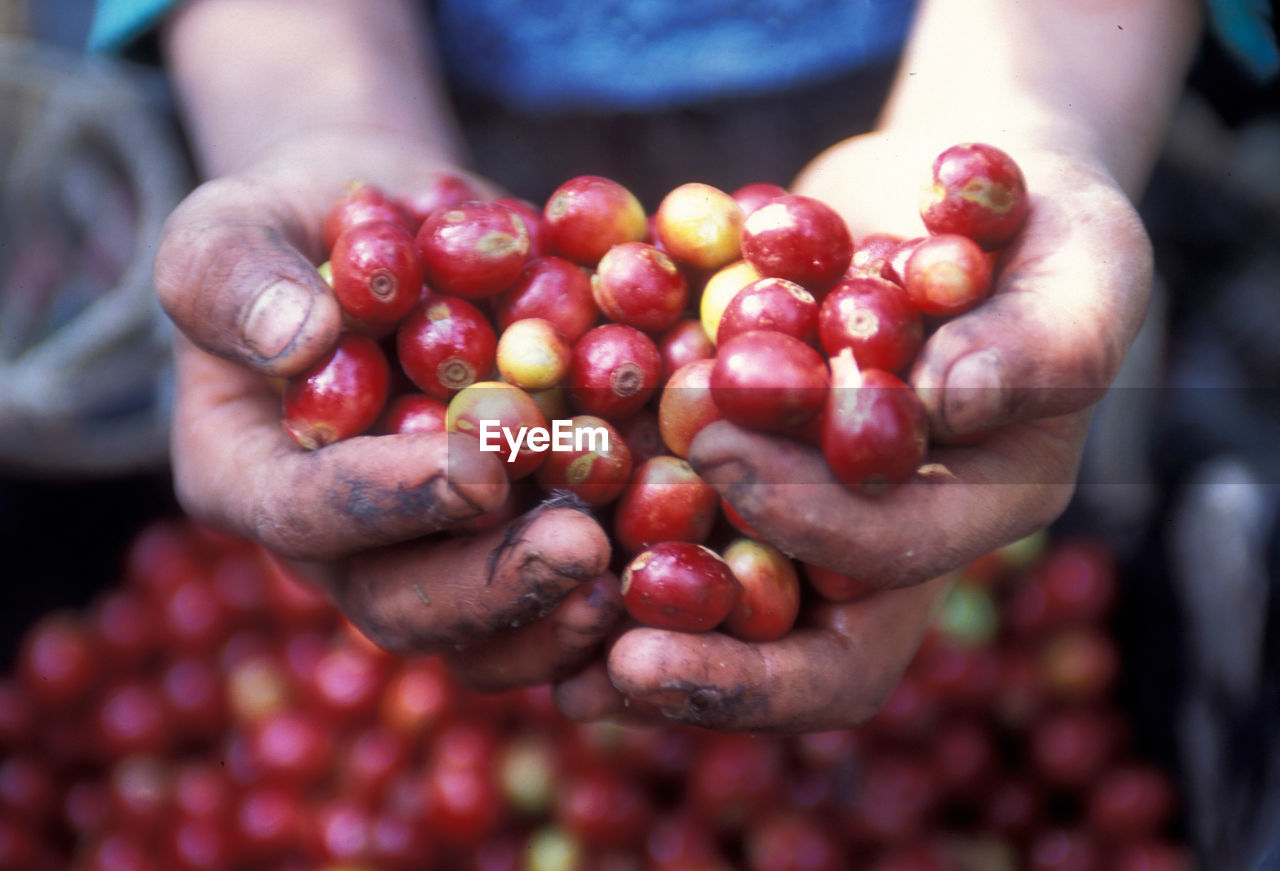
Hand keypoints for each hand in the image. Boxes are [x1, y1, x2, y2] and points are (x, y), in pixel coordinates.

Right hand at [155, 136, 619, 690]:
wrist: (393, 237)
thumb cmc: (296, 227)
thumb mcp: (231, 224)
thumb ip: (234, 274)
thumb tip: (294, 337)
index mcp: (248, 477)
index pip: (306, 512)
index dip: (388, 501)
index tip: (476, 468)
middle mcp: (338, 543)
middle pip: (402, 602)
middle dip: (493, 584)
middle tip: (581, 547)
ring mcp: (425, 553)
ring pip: (482, 633)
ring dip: (557, 613)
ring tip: (632, 577)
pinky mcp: (502, 541)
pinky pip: (547, 597)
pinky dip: (611, 582)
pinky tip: (675, 554)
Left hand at [556, 132, 1150, 732]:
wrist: (962, 189)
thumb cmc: (1052, 224)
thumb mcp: (1084, 268)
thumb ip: (1037, 344)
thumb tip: (947, 400)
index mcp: (979, 510)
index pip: (895, 565)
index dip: (814, 534)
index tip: (722, 471)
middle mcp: (886, 532)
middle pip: (799, 640)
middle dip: (710, 650)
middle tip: (609, 646)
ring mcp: (805, 504)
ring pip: (718, 603)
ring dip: (637, 626)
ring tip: (551, 644)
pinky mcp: (742, 461)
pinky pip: (671, 520)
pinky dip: (606, 531)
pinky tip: (536, 527)